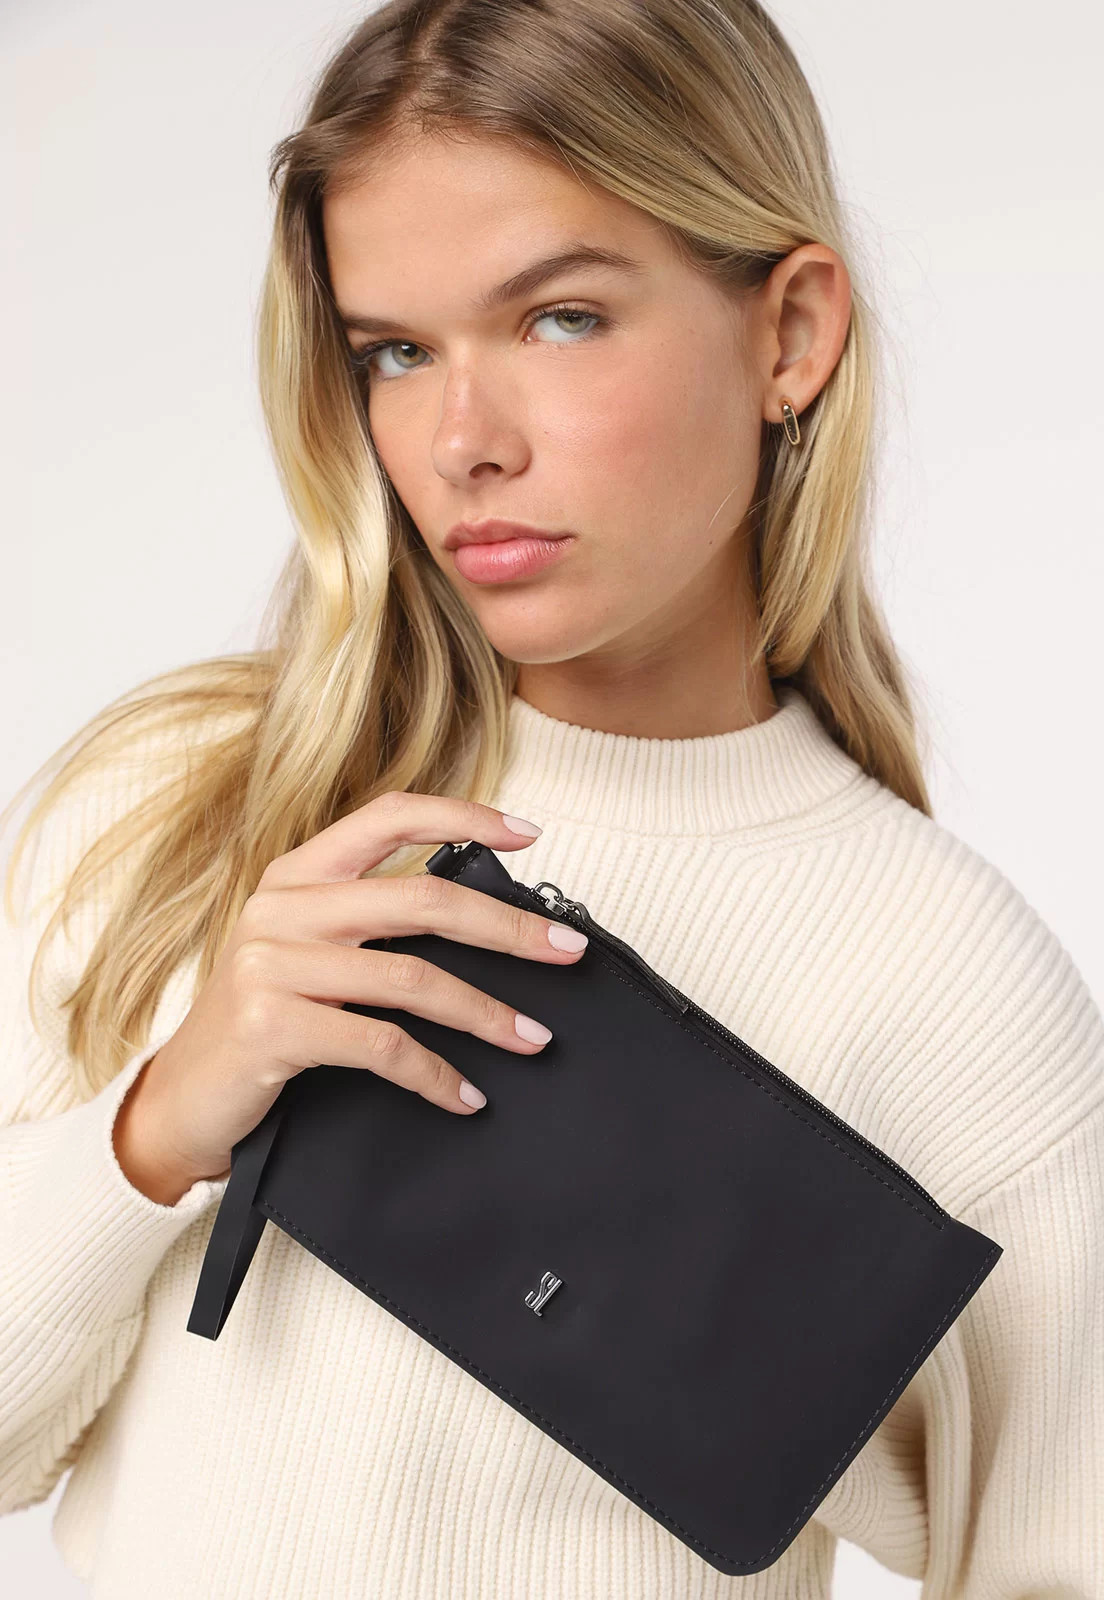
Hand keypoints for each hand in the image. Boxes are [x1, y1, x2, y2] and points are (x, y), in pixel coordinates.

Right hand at [114, 794, 586, 1194]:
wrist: (182, 1100)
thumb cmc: (264, 1022)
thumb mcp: (307, 953)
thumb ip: (370, 923)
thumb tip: (483, 920)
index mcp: (296, 874)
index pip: (388, 816)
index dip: (462, 816)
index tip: (532, 833)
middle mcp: (282, 907)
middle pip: (421, 899)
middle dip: (507, 927)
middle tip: (568, 950)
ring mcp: (272, 965)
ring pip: (411, 977)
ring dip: (486, 1014)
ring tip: (534, 1039)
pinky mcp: (272, 1026)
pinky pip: (383, 1046)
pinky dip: (436, 1075)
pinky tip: (466, 1095)